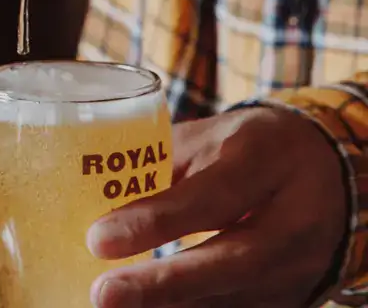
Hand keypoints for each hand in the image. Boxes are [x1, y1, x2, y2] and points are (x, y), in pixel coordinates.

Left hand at [87, 107, 348, 307]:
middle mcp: (294, 216)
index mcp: (266, 158)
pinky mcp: (296, 295)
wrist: (327, 170)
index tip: (99, 239)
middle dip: (163, 284)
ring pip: (236, 297)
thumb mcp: (211, 136)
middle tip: (104, 294)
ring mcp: (301, 264)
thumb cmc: (252, 145)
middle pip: (232, 260)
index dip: (157, 221)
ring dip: (172, 307)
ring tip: (116, 305)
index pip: (213, 195)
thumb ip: (162, 163)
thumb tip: (100, 194)